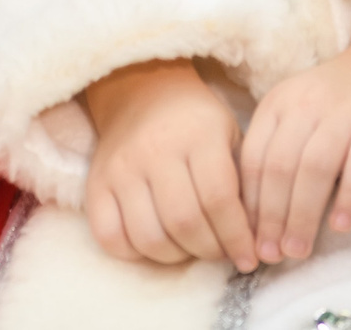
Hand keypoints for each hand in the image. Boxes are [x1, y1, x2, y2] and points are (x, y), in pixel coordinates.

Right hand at [81, 59, 257, 270]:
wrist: (142, 91)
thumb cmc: (196, 121)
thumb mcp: (229, 135)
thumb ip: (242, 182)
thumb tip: (254, 239)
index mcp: (198, 134)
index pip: (219, 198)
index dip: (237, 237)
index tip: (249, 258)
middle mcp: (155, 150)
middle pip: (184, 222)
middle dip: (210, 250)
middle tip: (222, 254)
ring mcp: (121, 168)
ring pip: (149, 237)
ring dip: (177, 257)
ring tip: (192, 249)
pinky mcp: (96, 184)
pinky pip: (110, 238)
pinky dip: (136, 254)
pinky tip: (157, 245)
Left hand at [240, 6, 350, 264]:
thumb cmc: (337, 106)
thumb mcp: (297, 117)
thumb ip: (276, 156)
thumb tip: (257, 223)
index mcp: (278, 105)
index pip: (253, 160)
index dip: (249, 205)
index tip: (248, 241)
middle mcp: (306, 105)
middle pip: (280, 167)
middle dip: (272, 217)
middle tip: (272, 255)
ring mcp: (344, 114)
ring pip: (314, 168)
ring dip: (303, 215)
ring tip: (298, 250)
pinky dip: (347, 198)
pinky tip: (340, 226)